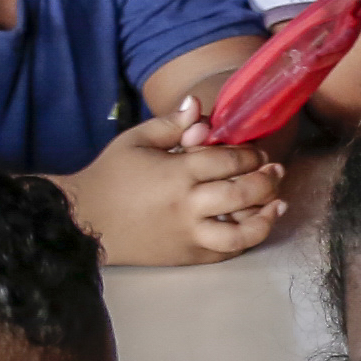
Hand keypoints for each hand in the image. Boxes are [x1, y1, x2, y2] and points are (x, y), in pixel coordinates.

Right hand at [61, 104, 284, 265]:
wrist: (83, 220)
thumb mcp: (136, 141)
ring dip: (266, 217)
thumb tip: (198, 104)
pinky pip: (226, 252)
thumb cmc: (110, 176)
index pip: (228, 160)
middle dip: (267, 179)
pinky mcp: (187, 256)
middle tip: (275, 171)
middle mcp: (188, 205)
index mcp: (177, 172)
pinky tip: (255, 225)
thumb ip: (171, 124)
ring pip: (243, 232)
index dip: (250, 154)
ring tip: (277, 203)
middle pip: (243, 192)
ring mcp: (189, 235)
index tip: (257, 152)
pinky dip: (246, 240)